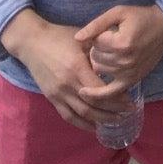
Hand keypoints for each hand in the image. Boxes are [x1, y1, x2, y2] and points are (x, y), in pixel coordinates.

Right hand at [0, 10, 124, 130]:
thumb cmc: (60, 37)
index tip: (130, 100)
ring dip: (100, 120)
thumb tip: (118, 60)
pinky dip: (81, 124)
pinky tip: (94, 126)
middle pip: (93, 105)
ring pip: (82, 114)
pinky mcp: (51, 98)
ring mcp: (58, 93)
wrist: (32, 43)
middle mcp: (68, 84)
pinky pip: (68, 116)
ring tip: (115, 121)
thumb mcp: (82, 39)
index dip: (116, 98)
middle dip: (112, 111)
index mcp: (77, 68)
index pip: (100, 90)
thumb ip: (98, 51)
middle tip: (128, 112)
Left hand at [76, 4, 162, 91]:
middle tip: (109, 40)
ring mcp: (128, 72)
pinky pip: (110, 92)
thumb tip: (77, 38)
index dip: (98, 34)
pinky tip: (84, 92)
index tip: (108, 30)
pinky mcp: (132, 80)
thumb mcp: (118, 12)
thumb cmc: (140, 17)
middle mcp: (125, 61)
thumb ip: (96, 25)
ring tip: (110, 52)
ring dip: (100, 61)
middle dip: (98, 48)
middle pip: (95, 57)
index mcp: (121, 43)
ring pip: (99, 70)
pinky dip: (97, 94)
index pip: (95, 43)